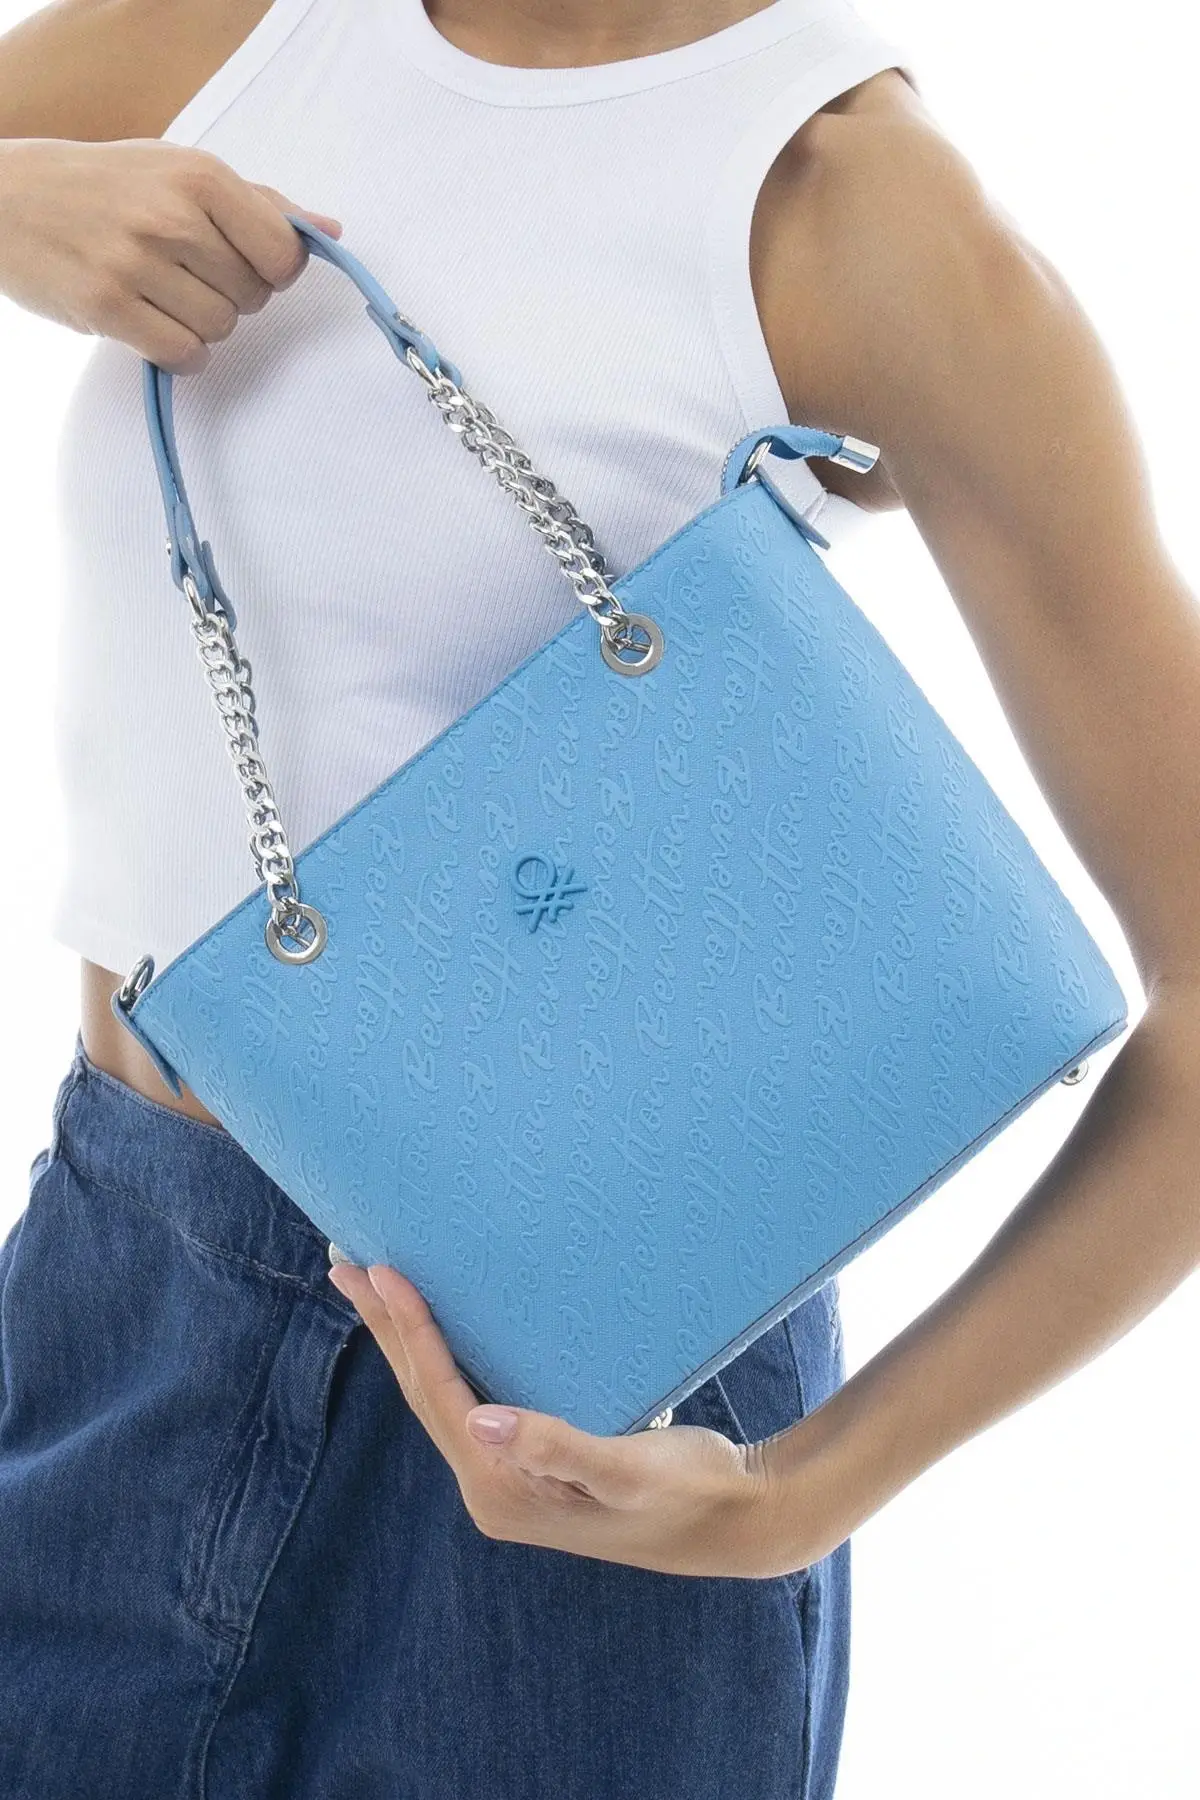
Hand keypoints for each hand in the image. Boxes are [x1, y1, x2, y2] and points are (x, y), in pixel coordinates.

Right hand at [0, 135, 341, 370]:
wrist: (8, 197)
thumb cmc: (106, 185)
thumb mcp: (181, 172)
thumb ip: (259, 204)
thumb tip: (328, 230)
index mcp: (199, 176)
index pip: (284, 254)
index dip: (274, 270)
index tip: (246, 262)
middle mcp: (171, 216)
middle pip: (254, 297)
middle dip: (232, 295)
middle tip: (189, 274)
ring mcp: (136, 263)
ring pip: (220, 329)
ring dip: (202, 325)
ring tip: (164, 295)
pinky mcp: (107, 307)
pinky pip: (183, 356)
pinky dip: (180, 354)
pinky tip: (155, 327)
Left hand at [327, 1261, 829, 1579]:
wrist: (733, 1519)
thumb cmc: (686, 1491)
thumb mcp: (625, 1469)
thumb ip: (555, 1448)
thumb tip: (479, 1424)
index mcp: (500, 1490)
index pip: (438, 1394)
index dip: (409, 1329)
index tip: (381, 1269)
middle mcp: (491, 1487)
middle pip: (422, 1392)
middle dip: (385, 1325)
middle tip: (344, 1261)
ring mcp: (508, 1475)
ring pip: (439, 1392)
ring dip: (405, 1337)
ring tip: (374, 1284)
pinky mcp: (529, 1460)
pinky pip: (468, 1394)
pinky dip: (444, 1353)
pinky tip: (440, 1326)